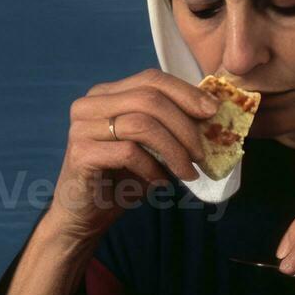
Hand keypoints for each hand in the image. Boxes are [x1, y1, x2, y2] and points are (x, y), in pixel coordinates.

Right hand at [48, 68, 217, 244]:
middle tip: (202, 154)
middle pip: (149, 99)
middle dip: (184, 126)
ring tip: (188, 172)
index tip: (213, 113)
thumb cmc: (122, 178)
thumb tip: (212, 112)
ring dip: (174, 150)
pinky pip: (128, 152)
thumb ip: (170, 125)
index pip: (152, 79)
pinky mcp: (81, 153)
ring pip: (141, 124)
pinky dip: (153, 168)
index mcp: (106, 94)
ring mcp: (82, 127)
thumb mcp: (151, 147)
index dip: (186, 93)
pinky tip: (160, 182)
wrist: (86, 215)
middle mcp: (90, 104)